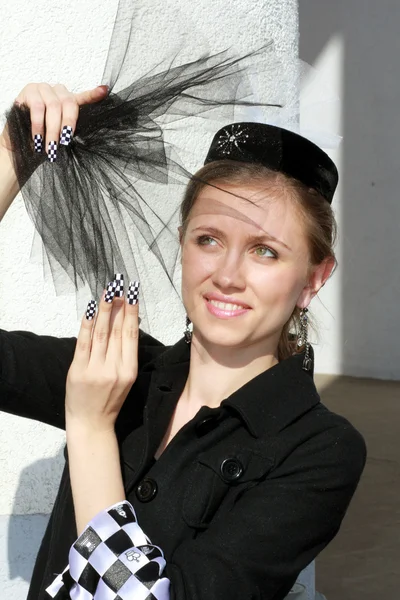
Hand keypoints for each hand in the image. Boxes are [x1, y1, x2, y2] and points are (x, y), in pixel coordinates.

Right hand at [0, 82, 107, 152]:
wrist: (21, 144)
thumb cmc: (44, 140)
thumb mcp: (61, 137)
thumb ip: (71, 131)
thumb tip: (82, 137)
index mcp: (69, 101)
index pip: (83, 97)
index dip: (93, 94)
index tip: (104, 91)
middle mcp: (58, 91)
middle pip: (68, 103)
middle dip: (67, 125)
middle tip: (64, 143)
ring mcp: (43, 88)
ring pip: (53, 106)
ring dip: (52, 129)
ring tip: (50, 146)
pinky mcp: (29, 90)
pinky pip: (37, 107)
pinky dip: (38, 125)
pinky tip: (38, 138)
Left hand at [66, 280, 139, 432]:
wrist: (91, 424)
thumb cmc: (110, 400)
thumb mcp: (125, 378)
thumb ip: (126, 352)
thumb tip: (128, 322)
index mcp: (129, 370)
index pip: (130, 334)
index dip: (132, 312)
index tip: (133, 293)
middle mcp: (114, 368)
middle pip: (116, 330)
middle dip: (118, 305)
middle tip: (119, 285)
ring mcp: (95, 369)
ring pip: (101, 333)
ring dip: (104, 310)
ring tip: (107, 292)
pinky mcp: (78, 370)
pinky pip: (83, 342)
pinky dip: (87, 324)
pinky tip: (90, 309)